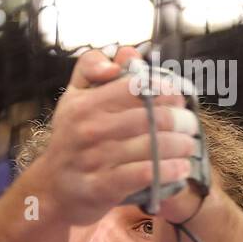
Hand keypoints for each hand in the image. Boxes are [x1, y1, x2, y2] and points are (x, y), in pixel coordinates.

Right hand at [30, 47, 202, 227]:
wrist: (52, 189)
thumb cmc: (71, 138)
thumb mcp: (74, 97)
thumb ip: (94, 67)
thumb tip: (127, 53)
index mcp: (85, 104)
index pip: (135, 87)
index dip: (165, 90)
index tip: (178, 98)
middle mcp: (89, 129)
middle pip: (152, 118)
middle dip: (181, 120)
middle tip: (190, 125)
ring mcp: (95, 160)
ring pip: (153, 147)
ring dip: (181, 146)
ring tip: (189, 145)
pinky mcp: (102, 187)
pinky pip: (145, 174)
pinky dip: (169, 170)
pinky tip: (181, 168)